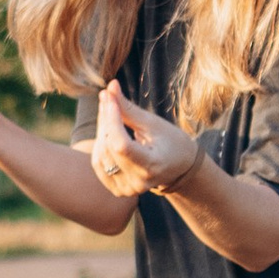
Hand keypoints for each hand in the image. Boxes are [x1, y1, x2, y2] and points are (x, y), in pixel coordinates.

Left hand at [90, 79, 199, 203]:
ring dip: (101, 129)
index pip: (121, 145)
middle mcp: (138, 182)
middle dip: (105, 119)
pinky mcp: (118, 190)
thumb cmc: (170, 141)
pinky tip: (108, 131)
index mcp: (151, 166)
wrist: (180, 167)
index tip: (109, 97)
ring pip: (101, 154)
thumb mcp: (153, 123)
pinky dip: (100, 144)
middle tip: (108, 97)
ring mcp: (127, 189)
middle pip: (110, 147)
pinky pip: (98, 164)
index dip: (111, 119)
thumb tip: (110, 87)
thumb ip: (128, 109)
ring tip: (109, 111)